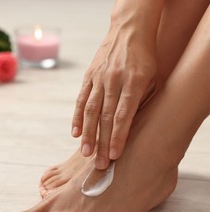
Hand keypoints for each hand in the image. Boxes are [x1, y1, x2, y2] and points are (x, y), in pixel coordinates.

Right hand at [72, 26, 156, 168]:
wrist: (129, 31)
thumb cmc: (145, 58)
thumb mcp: (152, 78)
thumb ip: (141, 101)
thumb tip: (129, 129)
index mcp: (133, 83)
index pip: (123, 116)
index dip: (118, 137)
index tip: (114, 155)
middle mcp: (114, 81)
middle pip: (105, 118)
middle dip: (103, 142)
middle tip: (99, 164)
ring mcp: (99, 79)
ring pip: (91, 111)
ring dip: (88, 134)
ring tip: (85, 153)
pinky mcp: (89, 77)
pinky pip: (82, 100)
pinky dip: (78, 117)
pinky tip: (75, 133)